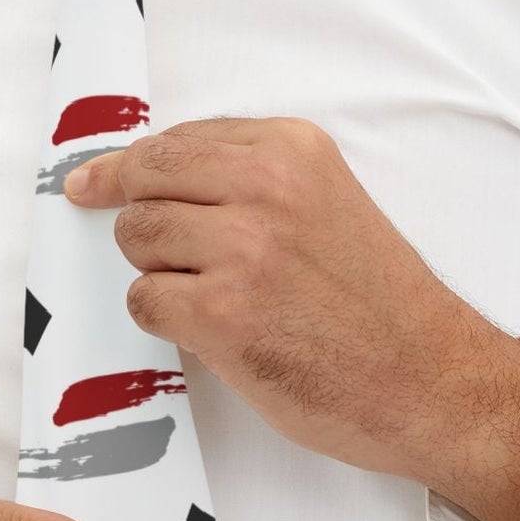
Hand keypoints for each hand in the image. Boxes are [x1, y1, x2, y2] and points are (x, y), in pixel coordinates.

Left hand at [62, 116, 508, 480]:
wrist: (426, 378)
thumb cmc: (377, 303)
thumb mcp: (329, 204)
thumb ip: (255, 182)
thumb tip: (152, 180)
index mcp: (292, 150)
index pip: (176, 142)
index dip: (127, 168)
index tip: (93, 183)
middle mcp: (266, 188)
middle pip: (144, 183)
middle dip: (137, 219)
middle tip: (157, 254)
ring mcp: (241, 250)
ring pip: (137, 241)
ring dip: (157, 274)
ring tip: (212, 297)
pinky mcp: (222, 314)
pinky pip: (144, 302)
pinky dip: (164, 319)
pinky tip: (212, 331)